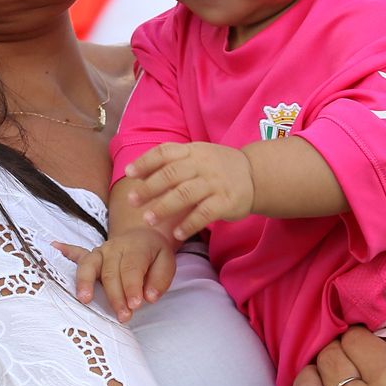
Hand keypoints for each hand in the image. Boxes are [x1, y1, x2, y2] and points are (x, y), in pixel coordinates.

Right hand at [52, 231, 175, 322]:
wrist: (143, 236)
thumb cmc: (154, 255)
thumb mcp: (167, 263)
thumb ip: (160, 280)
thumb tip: (149, 297)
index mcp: (136, 247)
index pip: (132, 269)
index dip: (132, 287)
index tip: (135, 305)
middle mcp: (115, 247)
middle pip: (111, 273)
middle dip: (115, 296)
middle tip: (123, 316)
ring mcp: (100, 250)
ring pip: (90, 266)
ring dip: (85, 282)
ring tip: (84, 299)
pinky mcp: (91, 256)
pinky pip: (76, 253)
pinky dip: (65, 251)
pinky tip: (54, 247)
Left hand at [121, 142, 253, 241]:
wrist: (255, 174)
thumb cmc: (217, 167)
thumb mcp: (197, 156)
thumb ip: (172, 163)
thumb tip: (138, 174)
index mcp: (192, 151)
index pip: (165, 152)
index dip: (146, 162)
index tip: (130, 173)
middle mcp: (202, 165)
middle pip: (171, 174)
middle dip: (149, 188)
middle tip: (132, 201)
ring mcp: (215, 183)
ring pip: (185, 194)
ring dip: (164, 207)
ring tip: (149, 220)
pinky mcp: (226, 201)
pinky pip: (204, 213)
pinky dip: (189, 224)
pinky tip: (177, 234)